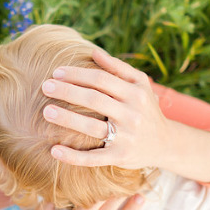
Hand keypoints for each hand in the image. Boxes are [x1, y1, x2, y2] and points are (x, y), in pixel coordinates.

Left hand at [41, 44, 171, 171]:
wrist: (165, 143)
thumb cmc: (145, 109)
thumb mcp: (139, 85)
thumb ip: (117, 68)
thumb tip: (93, 52)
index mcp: (134, 92)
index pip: (101, 79)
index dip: (77, 74)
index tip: (56, 72)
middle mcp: (132, 113)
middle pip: (94, 99)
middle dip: (67, 91)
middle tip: (45, 87)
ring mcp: (126, 137)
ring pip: (92, 127)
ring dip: (67, 119)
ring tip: (46, 111)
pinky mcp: (120, 157)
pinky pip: (93, 158)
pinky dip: (73, 156)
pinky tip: (54, 150)